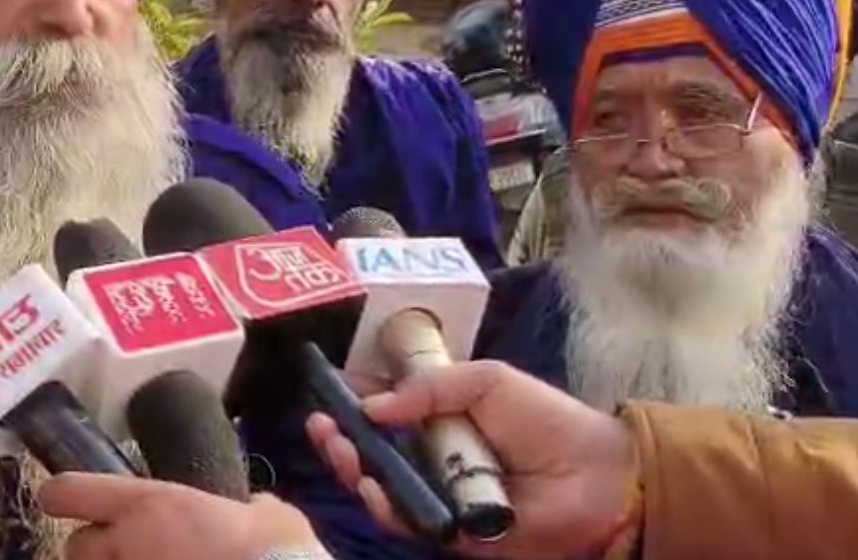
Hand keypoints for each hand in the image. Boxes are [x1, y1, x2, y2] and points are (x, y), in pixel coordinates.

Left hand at [39, 474, 321, 559]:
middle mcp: (124, 546)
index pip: (69, 492)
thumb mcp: (266, 516)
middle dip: (94, 550)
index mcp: (147, 506)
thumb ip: (246, 509)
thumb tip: (253, 510)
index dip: (62, 496)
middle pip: (76, 547)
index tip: (63, 499)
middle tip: (124, 553)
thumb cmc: (274, 550)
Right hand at [306, 360, 635, 559]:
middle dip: (339, 440)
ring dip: (352, 469)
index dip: (352, 405)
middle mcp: (433, 460)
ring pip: (380, 488)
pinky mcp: (451, 534)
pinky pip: (407, 521)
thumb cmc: (547, 421)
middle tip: (319, 424)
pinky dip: (385, 504)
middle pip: (372, 453)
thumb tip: (372, 407)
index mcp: (440, 421)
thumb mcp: (486, 381)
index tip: (325, 393)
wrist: (597, 475)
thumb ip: (429, 388)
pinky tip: (372, 484)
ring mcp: (439, 497)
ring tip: (340, 448)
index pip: (383, 414)